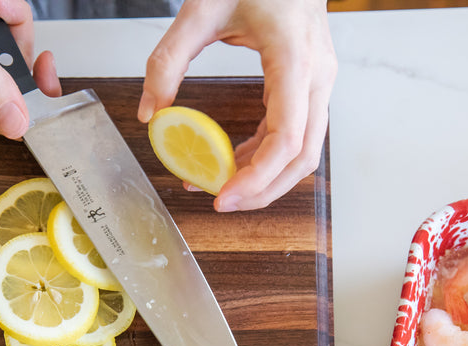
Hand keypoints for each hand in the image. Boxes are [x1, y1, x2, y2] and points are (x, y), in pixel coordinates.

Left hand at [138, 0, 336, 211]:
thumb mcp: (200, 9)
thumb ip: (168, 60)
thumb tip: (148, 113)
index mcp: (294, 59)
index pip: (286, 138)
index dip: (256, 177)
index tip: (223, 197)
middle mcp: (316, 75)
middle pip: (302, 157)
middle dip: (264, 190)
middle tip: (221, 204)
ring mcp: (319, 80)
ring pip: (305, 152)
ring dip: (267, 178)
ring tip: (222, 186)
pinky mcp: (311, 83)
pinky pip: (296, 133)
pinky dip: (267, 154)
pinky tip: (234, 159)